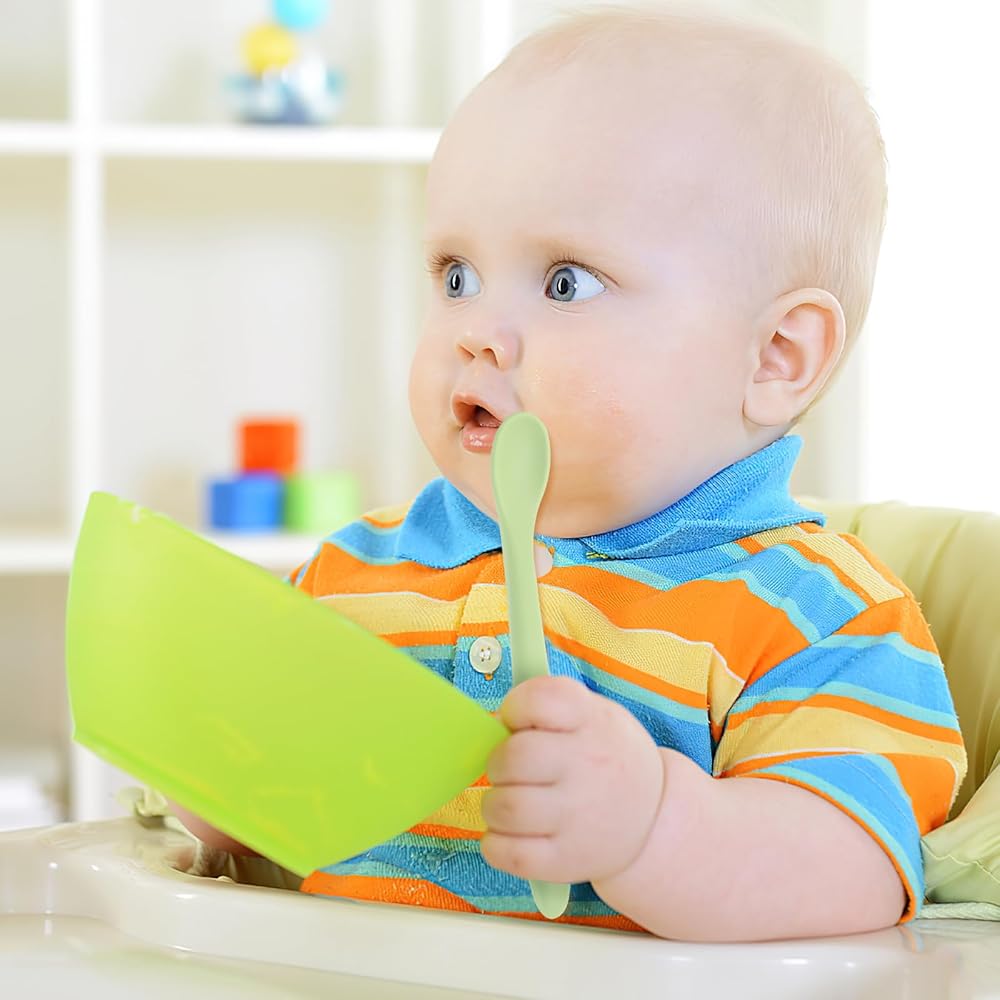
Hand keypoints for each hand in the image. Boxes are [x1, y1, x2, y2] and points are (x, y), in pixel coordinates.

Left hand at [480, 675, 664, 883]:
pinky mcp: (566, 861)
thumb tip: (491, 726)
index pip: (543, 699)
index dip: (517, 706)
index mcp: (592, 721)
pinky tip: (508, 833)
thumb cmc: (604, 757)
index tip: (516, 719)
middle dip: (498, 762)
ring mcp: (579, 817)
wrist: (653, 817)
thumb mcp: (591, 716)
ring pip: (505, 807)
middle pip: (514, 757)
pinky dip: (494, 844)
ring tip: (508, 802)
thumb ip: (544, 710)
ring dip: (493, 804)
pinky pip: (508, 854)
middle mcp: (588, 766)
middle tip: (508, 769)